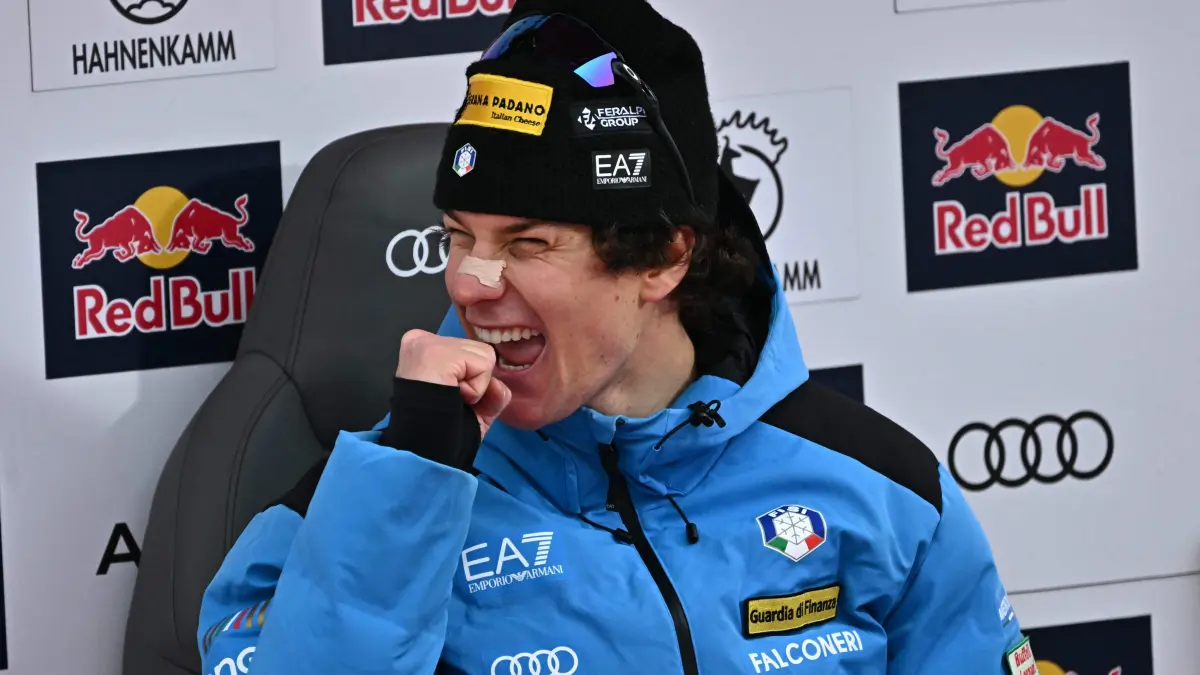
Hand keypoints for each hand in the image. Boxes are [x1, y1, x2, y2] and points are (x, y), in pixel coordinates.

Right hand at [396, 329, 510, 436]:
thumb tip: (499, 385)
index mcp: (423, 349)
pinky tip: (453, 395)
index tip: (450, 395)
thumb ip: (490, 391)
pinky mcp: (438, 352)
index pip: (468, 352)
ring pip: (485, 356)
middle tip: (451, 400)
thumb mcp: (471, 407)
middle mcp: (421, 340)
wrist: (422, 447)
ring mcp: (429, 343)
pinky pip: (483, 365)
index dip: (470, 380)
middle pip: (479, 351)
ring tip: (450, 398)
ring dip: (476, 387)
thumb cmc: (440, 429)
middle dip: (474, 382)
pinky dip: (476, 389)